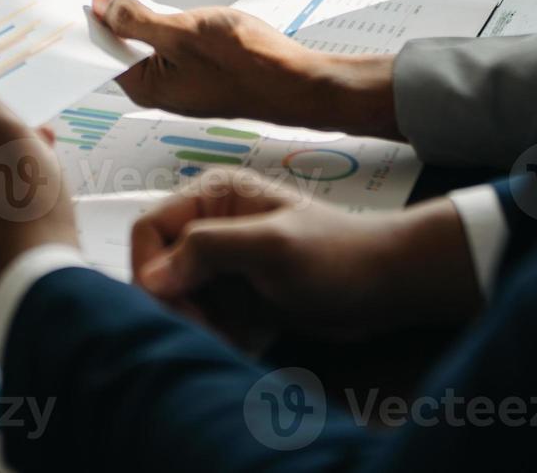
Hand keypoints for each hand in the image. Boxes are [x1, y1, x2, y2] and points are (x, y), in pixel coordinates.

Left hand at [92, 0, 398, 137]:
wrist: (298, 83)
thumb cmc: (242, 61)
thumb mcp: (180, 31)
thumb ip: (135, 20)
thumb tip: (99, 5)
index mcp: (143, 86)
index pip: (102, 50)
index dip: (92, 18)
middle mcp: (159, 90)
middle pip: (127, 45)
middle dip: (120, 11)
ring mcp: (185, 83)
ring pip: (155, 42)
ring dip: (151, 13)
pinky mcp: (207, 74)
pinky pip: (180, 44)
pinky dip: (176, 22)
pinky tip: (181, 0)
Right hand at [131, 169, 481, 346]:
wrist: (387, 287)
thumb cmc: (337, 257)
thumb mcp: (272, 248)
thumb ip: (209, 249)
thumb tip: (150, 278)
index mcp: (212, 195)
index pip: (149, 229)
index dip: (150, 269)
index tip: (172, 305)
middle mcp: (210, 224)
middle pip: (158, 268)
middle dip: (175, 304)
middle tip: (207, 331)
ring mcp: (223, 262)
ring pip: (177, 298)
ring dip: (196, 323)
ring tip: (232, 338)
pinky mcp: (236, 295)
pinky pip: (203, 317)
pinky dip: (215, 334)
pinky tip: (246, 341)